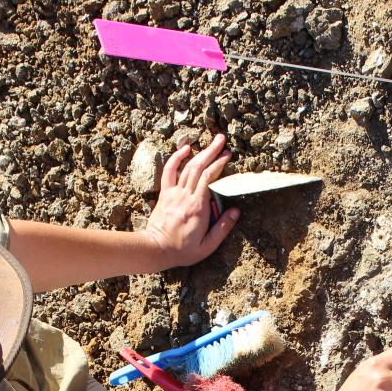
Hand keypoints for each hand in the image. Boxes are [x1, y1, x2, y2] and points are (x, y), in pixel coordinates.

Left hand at [141, 134, 240, 268]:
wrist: (156, 249)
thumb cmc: (182, 250)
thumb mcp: (207, 246)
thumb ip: (222, 228)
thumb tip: (236, 212)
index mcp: (198, 208)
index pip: (210, 178)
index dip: (219, 164)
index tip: (228, 155)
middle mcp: (186, 196)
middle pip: (199, 167)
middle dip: (212, 151)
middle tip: (222, 140)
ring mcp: (174, 193)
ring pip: (187, 166)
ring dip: (200, 152)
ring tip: (211, 142)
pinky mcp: (165, 194)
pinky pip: (169, 171)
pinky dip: (176, 158)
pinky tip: (185, 148)